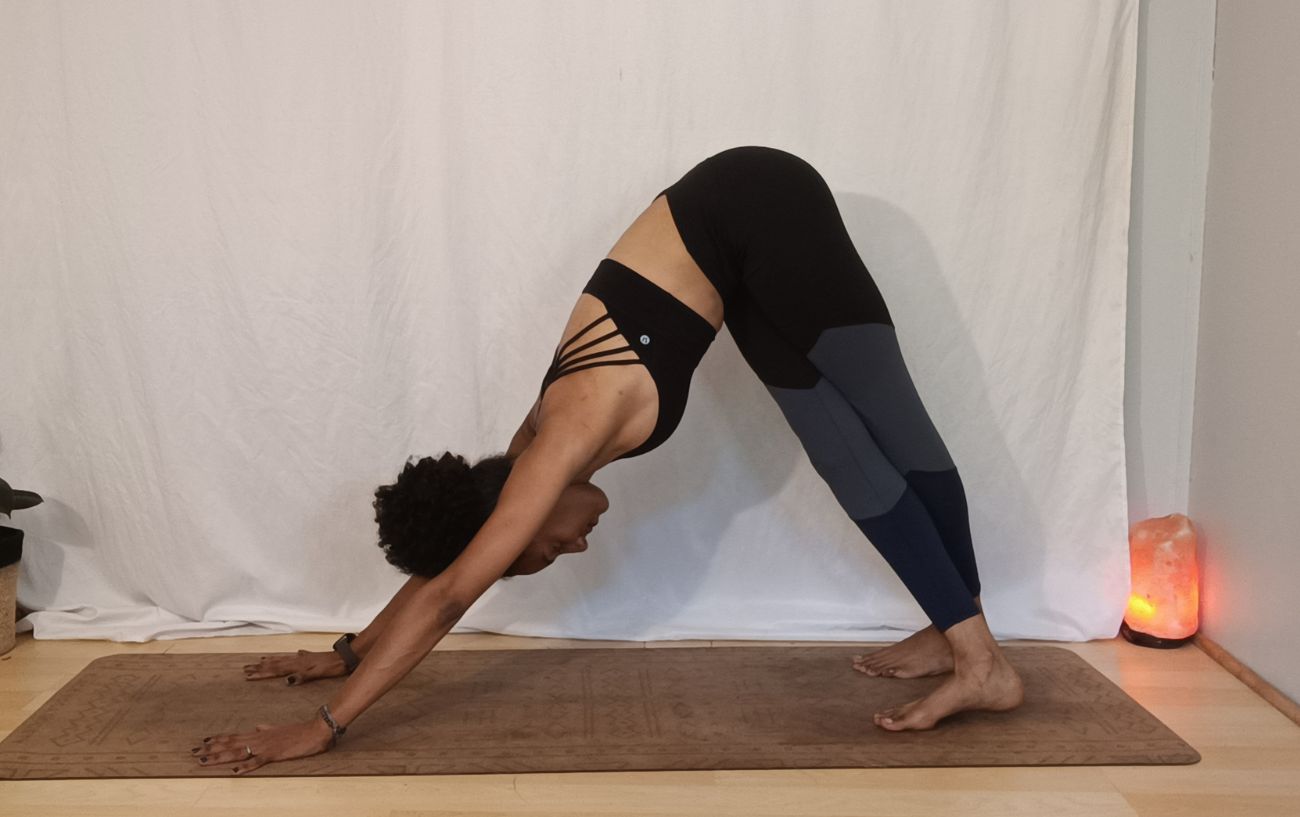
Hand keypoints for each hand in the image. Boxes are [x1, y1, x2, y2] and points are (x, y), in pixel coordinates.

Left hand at [191, 718, 333, 774]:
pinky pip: (258, 762)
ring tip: (204, 761)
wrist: (315, 730)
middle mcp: (258, 739)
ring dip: (219, 757)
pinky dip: (246, 766)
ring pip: (238, 753)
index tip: (203, 741)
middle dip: (211, 750)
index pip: (234, 736)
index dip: (218, 739)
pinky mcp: (274, 754)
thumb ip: (266, 728)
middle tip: (193, 752)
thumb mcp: (279, 728)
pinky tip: (235, 771)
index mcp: (259, 734)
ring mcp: (265, 747)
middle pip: (230, 745)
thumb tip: (257, 726)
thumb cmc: (299, 731)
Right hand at [243, 649, 348, 685]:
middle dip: (260, 667)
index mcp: (298, 665)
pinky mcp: (311, 657)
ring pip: (283, 659)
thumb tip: (287, 680)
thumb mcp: (317, 673)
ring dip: (271, 660)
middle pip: (275, 664)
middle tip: (246, 668)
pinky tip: (295, 653)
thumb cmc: (332, 667)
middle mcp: (298, 660)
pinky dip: (292, 656)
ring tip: (261, 660)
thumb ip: (302, 676)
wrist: (346, 657)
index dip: (261, 673)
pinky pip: (296, 657)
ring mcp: (304, 658)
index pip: (275, 670)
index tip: (248, 675)